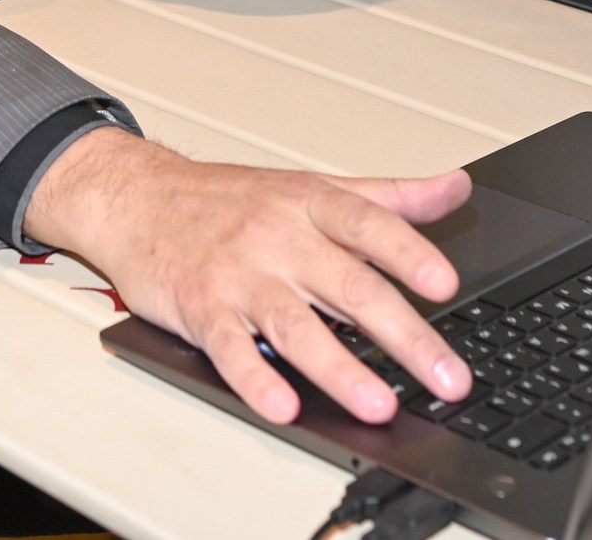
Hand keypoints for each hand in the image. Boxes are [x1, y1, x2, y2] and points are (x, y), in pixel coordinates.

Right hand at [23, 128, 474, 425]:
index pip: (370, 226)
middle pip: (348, 286)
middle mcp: (278, 238)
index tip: (446, 284)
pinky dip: (254, 378)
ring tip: (379, 405)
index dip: (410, 253)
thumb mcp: (311, 187)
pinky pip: (229, 347)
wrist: (135, 197)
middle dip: (403, 335)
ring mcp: (238, 275)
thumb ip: (388, 196)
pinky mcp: (200, 308)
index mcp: (310, 205)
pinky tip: (282, 405)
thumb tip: (456, 189)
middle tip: (447, 377)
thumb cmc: (225, 199)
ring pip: (294, 324)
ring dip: (339, 368)